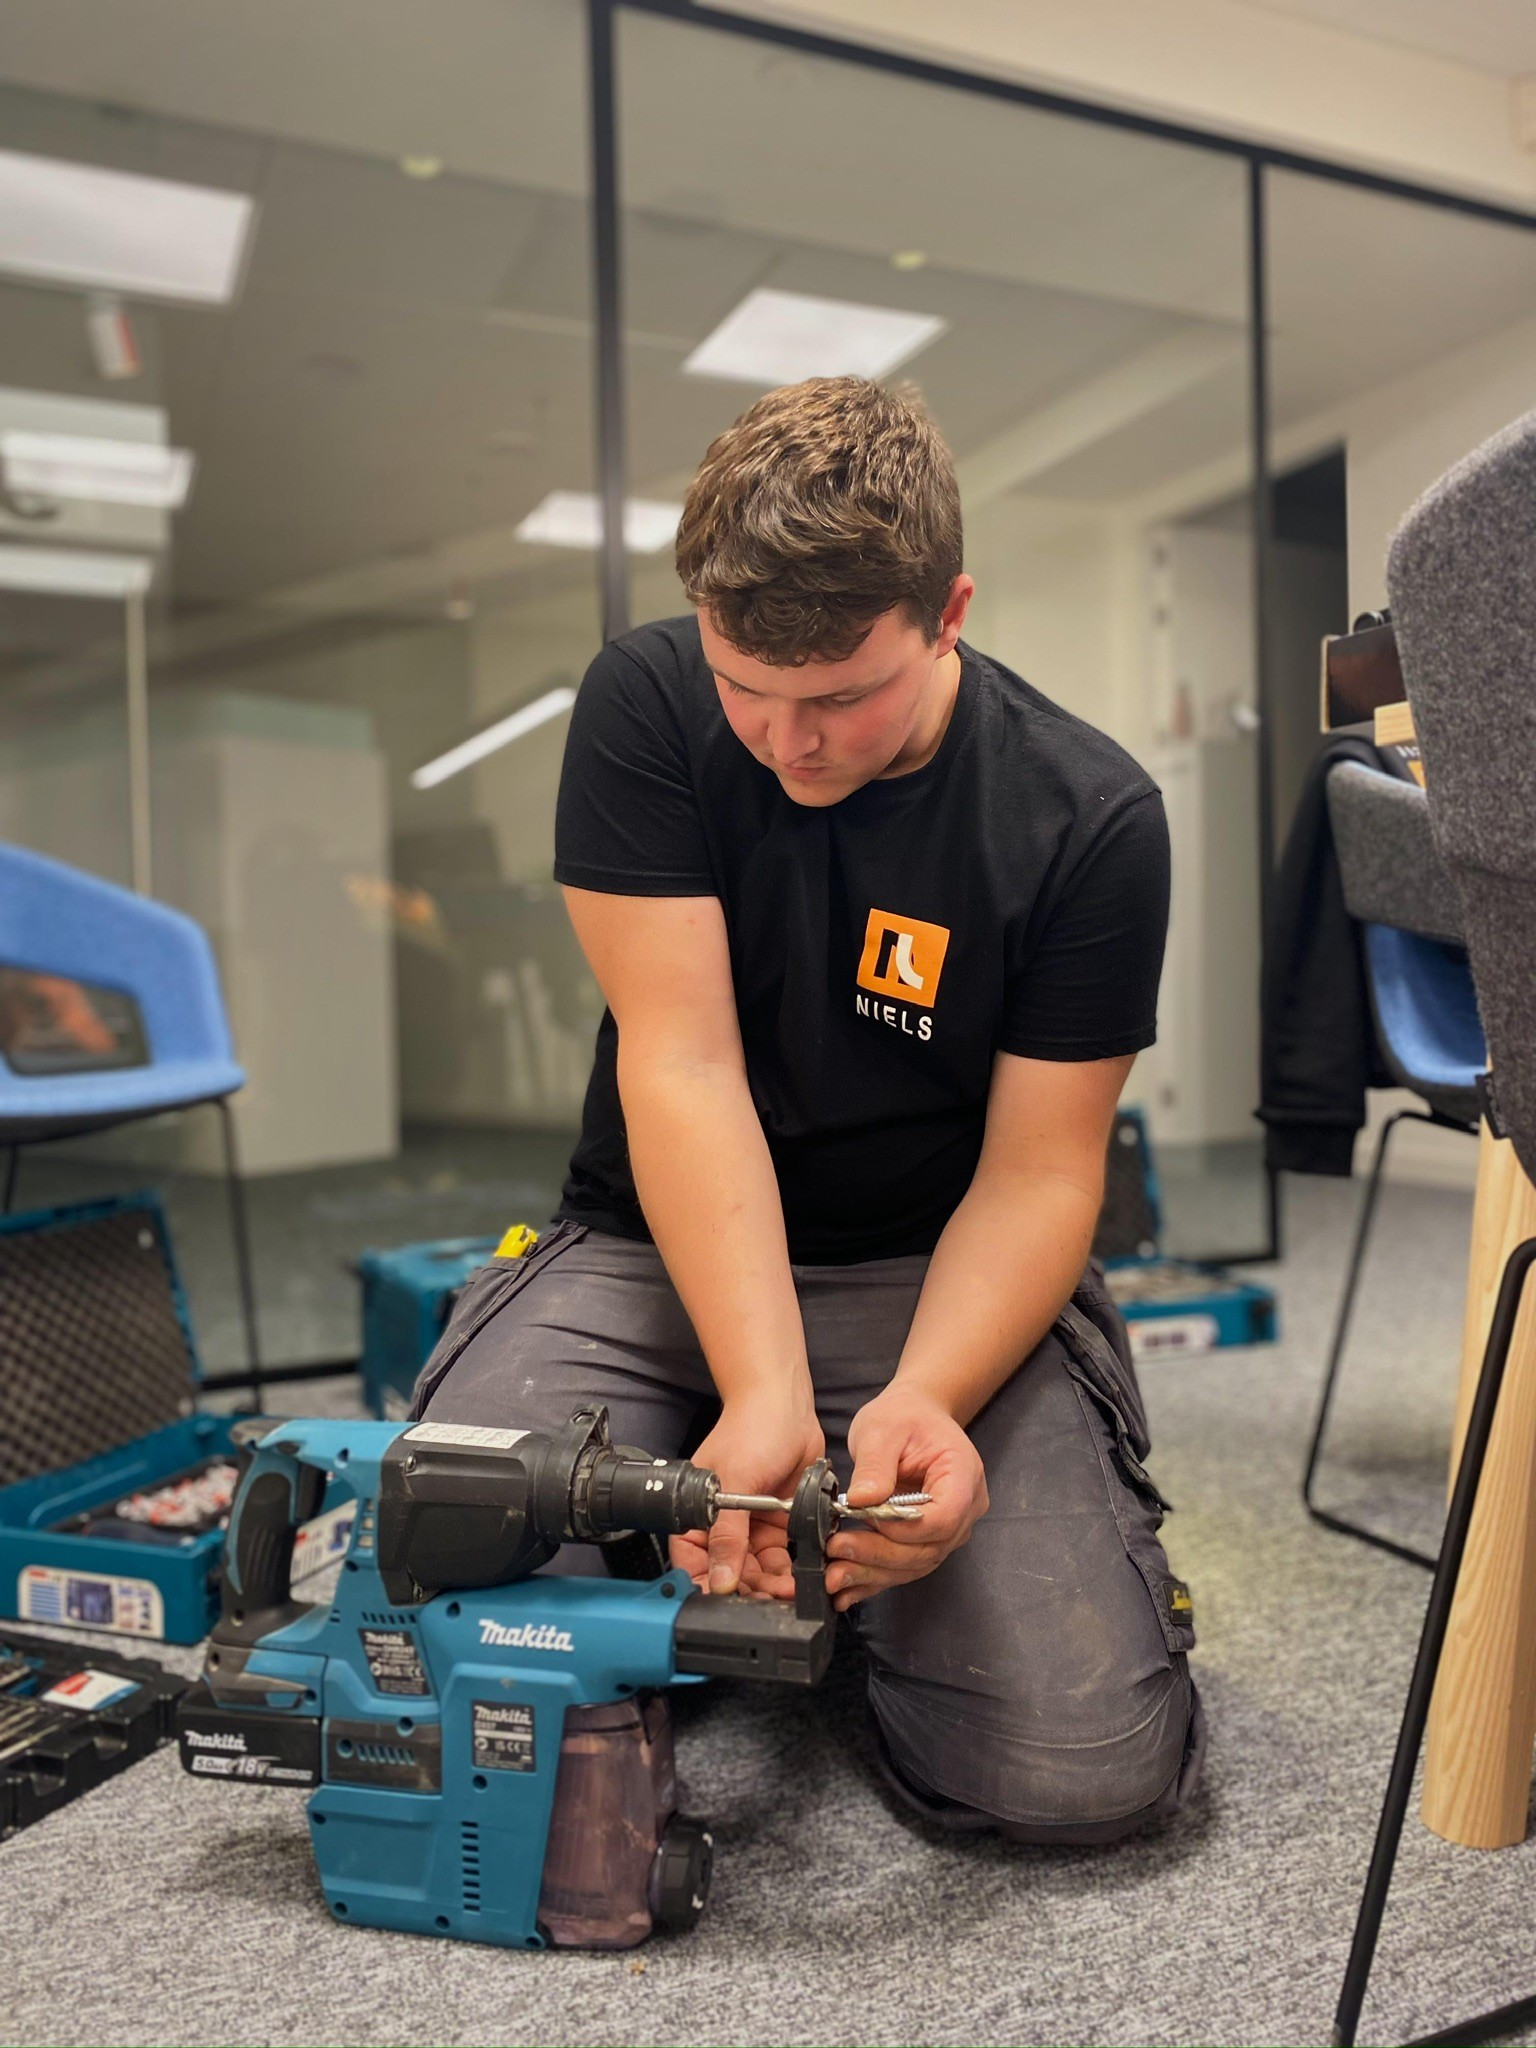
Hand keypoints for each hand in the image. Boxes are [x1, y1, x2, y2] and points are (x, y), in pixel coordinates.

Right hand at [672, 1387, 823, 1599]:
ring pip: (760, 1570)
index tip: (730, 1609)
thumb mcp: (733, 1483)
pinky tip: (804, 1574)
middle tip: (773, 1600)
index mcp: (697, 1517)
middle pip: (731, 1574)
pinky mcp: (779, 1522)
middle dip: (752, 1591)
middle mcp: (723, 1526)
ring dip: (775, 1584)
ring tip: (792, 1589)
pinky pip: (785, 1555)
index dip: (709, 1590)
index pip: (694, 1565)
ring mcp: (752, 1526)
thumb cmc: (749, 1430)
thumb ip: (728, 1534)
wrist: (786, 1404)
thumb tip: (720, 1578)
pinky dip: (794, 1567)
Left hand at [828, 1384, 988, 1611]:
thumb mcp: (884, 1428)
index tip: (865, 1519)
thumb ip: (876, 1464)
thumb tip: (861, 1501)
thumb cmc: (903, 1417)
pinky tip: (845, 1592)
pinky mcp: (927, 1541)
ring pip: (916, 1565)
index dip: (904, 1528)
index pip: (943, 1518)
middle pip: (928, 1549)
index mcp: (963, 1475)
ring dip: (873, 1575)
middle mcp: (966, 1510)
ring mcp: (950, 1530)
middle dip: (880, 1557)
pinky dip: (875, 1579)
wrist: (914, 1418)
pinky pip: (905, 1567)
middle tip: (836, 1553)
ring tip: (833, 1577)